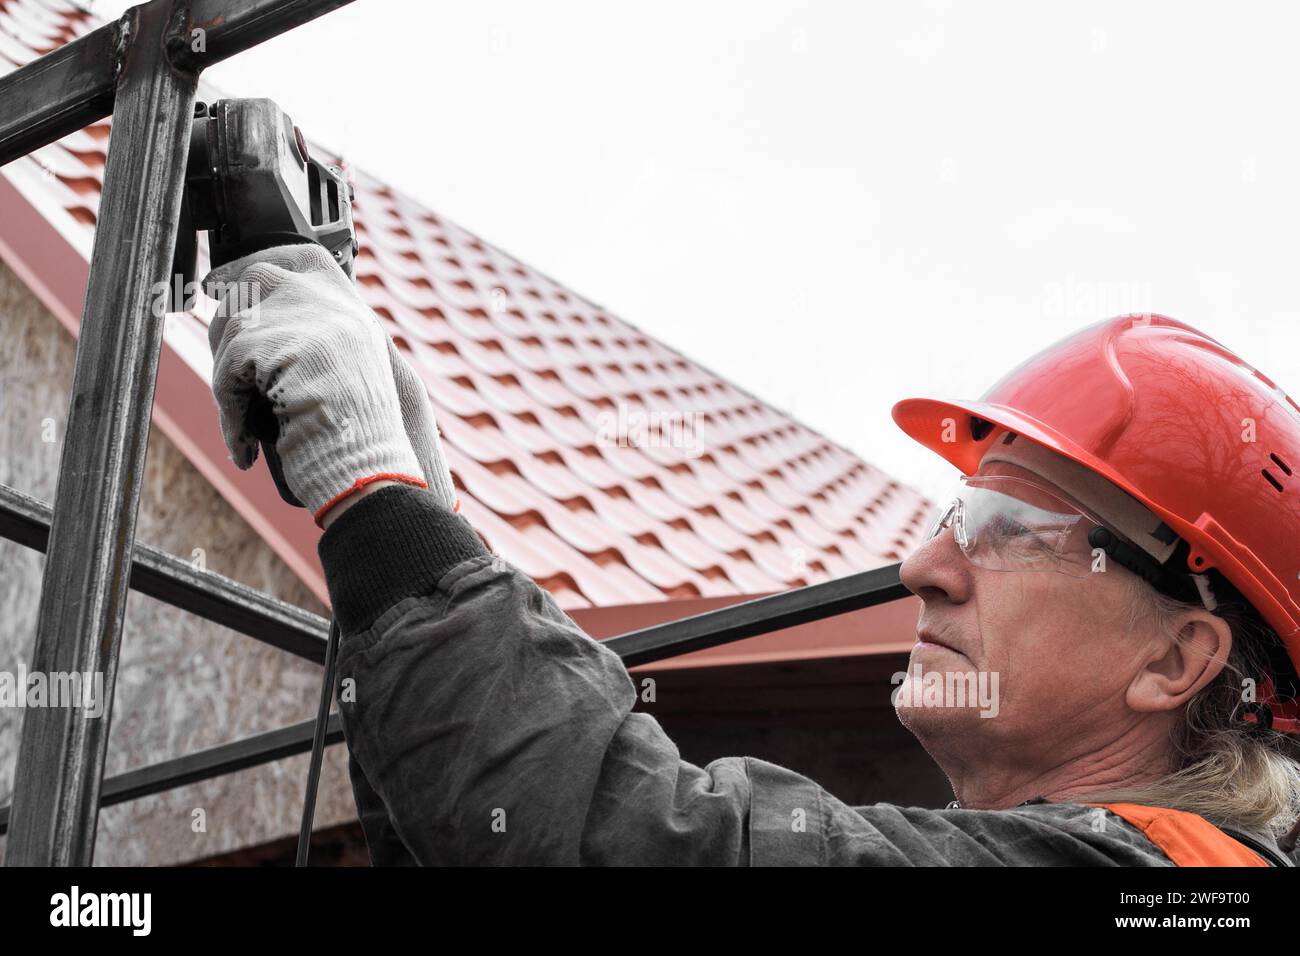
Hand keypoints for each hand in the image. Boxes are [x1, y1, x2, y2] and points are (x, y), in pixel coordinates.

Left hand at [203, 243, 457, 524]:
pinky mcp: (277, 342)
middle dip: (230, 323)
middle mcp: (331, 303)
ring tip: (247, 423)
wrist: (367, 468)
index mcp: (352, 310)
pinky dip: (228, 412)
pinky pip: (227, 368)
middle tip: (230, 374)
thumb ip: (313, 342)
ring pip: (233, 326)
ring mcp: (306, 318)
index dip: (260, 269)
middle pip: (255, 280)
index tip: (226, 287)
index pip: (302, 259)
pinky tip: (246, 444)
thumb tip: (246, 313)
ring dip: (227, 379)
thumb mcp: (344, 377)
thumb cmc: (356, 442)